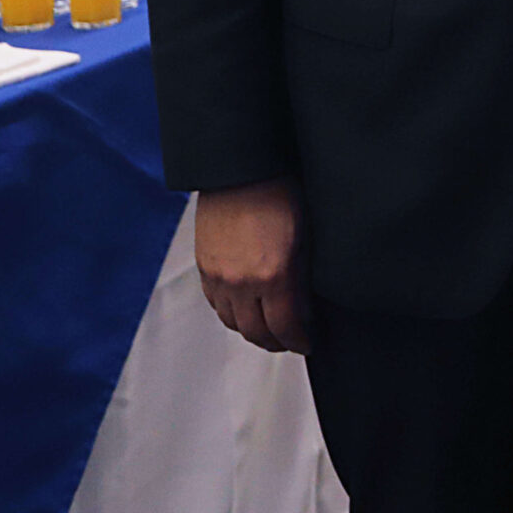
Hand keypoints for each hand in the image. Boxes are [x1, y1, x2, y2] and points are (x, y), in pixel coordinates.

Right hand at [196, 178, 310, 353]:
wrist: (241, 168)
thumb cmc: (282, 192)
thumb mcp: (306, 236)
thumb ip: (304, 277)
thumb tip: (307, 309)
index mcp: (274, 275)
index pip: (285, 327)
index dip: (299, 341)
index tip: (309, 343)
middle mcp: (241, 282)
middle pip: (256, 332)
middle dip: (277, 342)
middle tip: (292, 341)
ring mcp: (219, 276)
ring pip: (233, 323)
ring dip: (253, 331)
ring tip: (271, 328)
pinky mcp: (204, 267)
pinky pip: (216, 305)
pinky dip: (233, 313)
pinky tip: (247, 308)